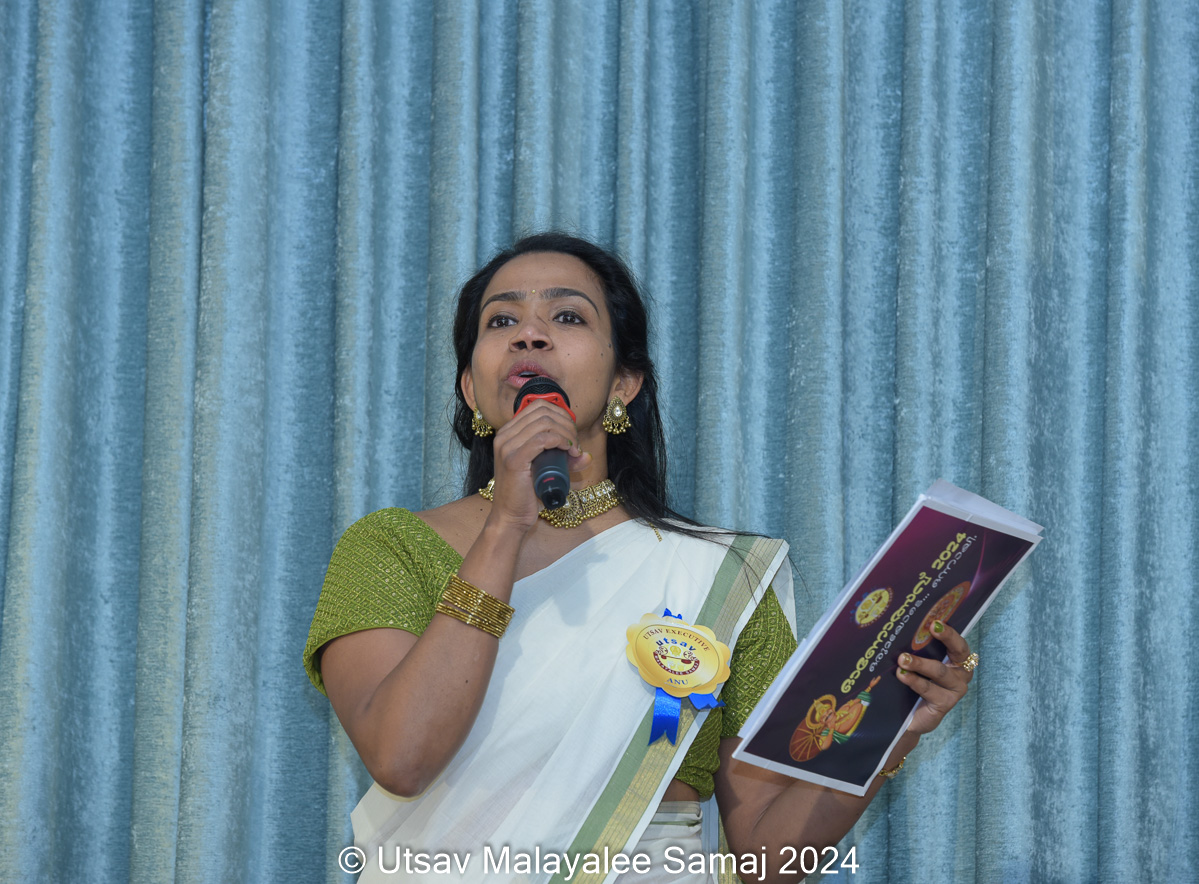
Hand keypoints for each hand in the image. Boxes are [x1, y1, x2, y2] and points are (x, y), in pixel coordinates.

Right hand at [486, 399, 589, 530]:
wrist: (511, 517)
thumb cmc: (527, 494)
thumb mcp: (546, 470)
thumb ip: (564, 460)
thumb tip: (585, 455)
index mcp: (508, 432)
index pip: (538, 406)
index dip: (561, 414)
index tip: (572, 433)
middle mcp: (504, 435)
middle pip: (543, 411)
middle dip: (566, 424)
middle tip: (575, 444)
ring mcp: (506, 446)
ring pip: (545, 423)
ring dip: (566, 433)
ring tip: (573, 450)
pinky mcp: (513, 459)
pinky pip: (542, 439)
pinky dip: (560, 441)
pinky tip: (568, 451)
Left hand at [896, 621, 975, 734]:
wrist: (909, 717)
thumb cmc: (914, 683)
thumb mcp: (918, 664)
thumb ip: (917, 649)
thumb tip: (902, 628)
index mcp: (957, 660)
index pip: (959, 642)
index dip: (950, 632)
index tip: (935, 622)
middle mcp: (961, 674)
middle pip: (959, 652)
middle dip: (946, 638)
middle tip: (930, 628)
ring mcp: (955, 690)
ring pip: (939, 671)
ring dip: (919, 663)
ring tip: (902, 659)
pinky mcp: (944, 704)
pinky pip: (929, 689)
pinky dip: (914, 681)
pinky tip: (902, 675)